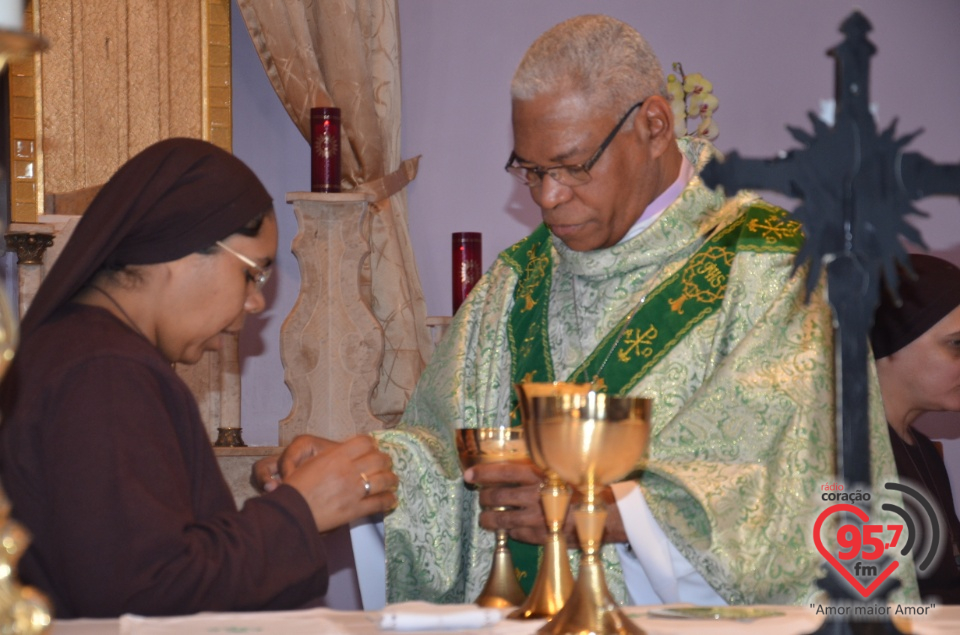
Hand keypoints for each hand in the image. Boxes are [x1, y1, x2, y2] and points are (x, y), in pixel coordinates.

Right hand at [257, 434, 398, 532]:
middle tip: (386, 464)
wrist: (291, 512)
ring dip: (391, 479)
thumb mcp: (311, 463)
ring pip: (384, 480)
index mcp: (336, 456)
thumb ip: (331, 456)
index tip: (373, 448)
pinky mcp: (354, 510)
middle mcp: (348, 471)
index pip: (365, 442)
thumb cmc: (296, 487)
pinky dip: (388, 501)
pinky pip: (379, 503)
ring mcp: (353, 490)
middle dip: (385, 461)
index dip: (371, 444)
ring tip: (392, 481)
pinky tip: (391, 500)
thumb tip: (345, 451)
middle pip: (379, 459)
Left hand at [466, 461, 626, 545]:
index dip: (482, 473)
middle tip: (482, 497)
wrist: (608, 513)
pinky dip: (508, 530)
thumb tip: (516, 463)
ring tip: (485, 518)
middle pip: (496, 497)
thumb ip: (539, 466)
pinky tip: (509, 528)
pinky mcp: (540, 537)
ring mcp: (536, 519)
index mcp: (539, 475)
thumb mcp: (562, 468)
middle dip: (484, 497)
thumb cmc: (585, 485)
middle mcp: (534, 496)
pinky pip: (515, 534)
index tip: (469, 474)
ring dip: (488, 518)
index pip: (502, 472)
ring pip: (500, 520)